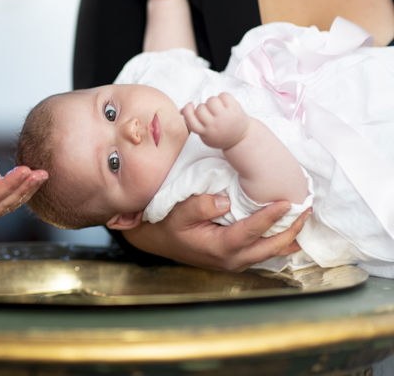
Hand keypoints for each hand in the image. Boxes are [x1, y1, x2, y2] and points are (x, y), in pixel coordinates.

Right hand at [120, 194, 309, 271]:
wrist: (158, 241)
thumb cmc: (167, 225)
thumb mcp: (179, 212)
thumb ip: (201, 205)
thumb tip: (225, 201)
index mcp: (219, 247)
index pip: (252, 232)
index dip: (271, 217)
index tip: (286, 202)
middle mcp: (232, 259)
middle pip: (271, 247)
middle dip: (292, 229)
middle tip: (306, 210)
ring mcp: (236, 262)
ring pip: (272, 253)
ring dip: (290, 237)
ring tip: (305, 219)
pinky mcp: (236, 259)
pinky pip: (265, 253)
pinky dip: (280, 242)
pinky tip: (290, 231)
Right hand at [182, 93, 248, 149]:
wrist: (241, 139)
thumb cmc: (220, 135)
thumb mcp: (205, 135)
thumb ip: (194, 123)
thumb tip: (181, 110)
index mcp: (205, 132)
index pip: (191, 119)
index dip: (188, 110)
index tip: (190, 105)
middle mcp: (214, 125)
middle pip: (200, 108)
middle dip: (203, 107)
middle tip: (210, 111)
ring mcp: (225, 117)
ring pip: (211, 100)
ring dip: (213, 101)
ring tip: (218, 107)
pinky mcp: (235, 110)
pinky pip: (224, 95)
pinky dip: (223, 96)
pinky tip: (226, 103)